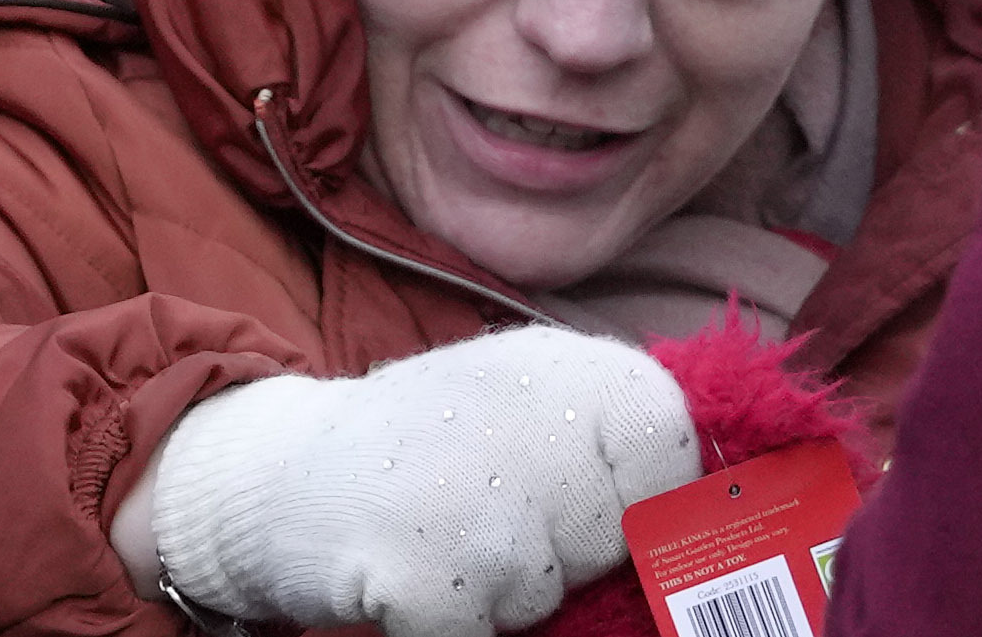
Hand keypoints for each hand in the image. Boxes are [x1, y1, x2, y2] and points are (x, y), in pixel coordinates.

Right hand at [115, 329, 701, 636]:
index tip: (583, 495)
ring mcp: (483, 500)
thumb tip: (703, 507)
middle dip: (557, 550)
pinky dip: (443, 625)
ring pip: (543, 595)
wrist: (278, 471)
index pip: (671, 451)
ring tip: (440, 535)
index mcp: (581, 370)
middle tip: (483, 510)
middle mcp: (542, 423)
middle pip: (607, 541)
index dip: (634, 495)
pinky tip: (405, 575)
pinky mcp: (425, 573)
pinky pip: (475, 635)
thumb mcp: (529, 400)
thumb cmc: (426, 444)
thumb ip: (611, 439)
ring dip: (494, 589)